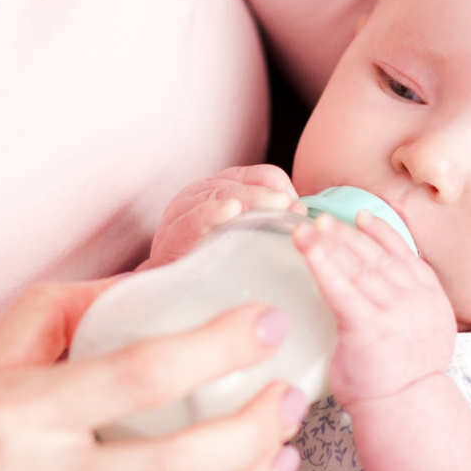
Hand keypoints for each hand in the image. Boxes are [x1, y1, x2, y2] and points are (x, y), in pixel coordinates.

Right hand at [145, 164, 301, 268]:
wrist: (168, 295)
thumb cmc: (210, 263)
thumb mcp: (243, 237)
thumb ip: (269, 222)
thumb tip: (302, 213)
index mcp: (223, 188)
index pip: (260, 175)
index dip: (282, 187)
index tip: (299, 210)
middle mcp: (202, 192)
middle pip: (243, 184)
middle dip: (272, 195)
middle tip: (294, 210)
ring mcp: (185, 210)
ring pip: (222, 195)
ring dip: (253, 200)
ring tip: (276, 207)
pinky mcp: (173, 234)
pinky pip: (194, 219)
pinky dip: (213, 213)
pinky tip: (232, 211)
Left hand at [293, 211, 454, 404]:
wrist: (408, 412)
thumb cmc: (402, 379)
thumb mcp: (421, 332)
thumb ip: (405, 305)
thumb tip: (377, 288)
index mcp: (430, 296)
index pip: (403, 253)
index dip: (379, 232)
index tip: (359, 216)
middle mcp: (415, 298)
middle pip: (374, 256)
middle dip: (345, 234)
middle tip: (319, 217)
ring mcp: (393, 311)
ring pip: (357, 266)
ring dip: (330, 243)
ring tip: (306, 228)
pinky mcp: (367, 326)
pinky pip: (341, 287)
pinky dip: (322, 263)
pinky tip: (307, 248)